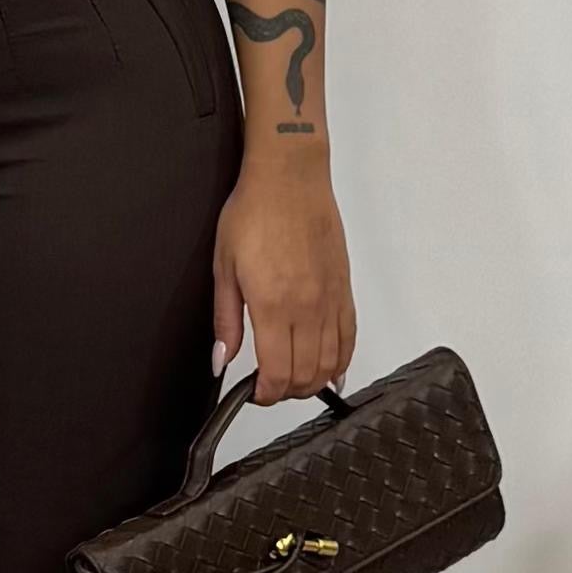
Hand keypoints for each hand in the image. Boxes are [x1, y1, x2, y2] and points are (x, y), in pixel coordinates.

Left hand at [211, 163, 355, 403]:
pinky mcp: (345, 289)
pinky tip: (331, 369)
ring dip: (313, 381)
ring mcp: (331, 299)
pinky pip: (350, 337)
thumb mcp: (224, 267)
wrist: (291, 178)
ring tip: (293, 380)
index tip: (253, 392)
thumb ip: (226, 320)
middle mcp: (309, 307)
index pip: (277, 374)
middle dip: (285, 392)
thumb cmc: (255, 212)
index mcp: (274, 305)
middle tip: (268, 387)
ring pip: (331, 363)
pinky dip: (341, 361)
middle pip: (306, 375)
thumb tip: (222, 360)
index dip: (264, 395)